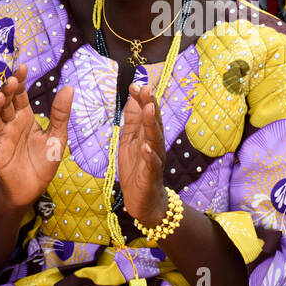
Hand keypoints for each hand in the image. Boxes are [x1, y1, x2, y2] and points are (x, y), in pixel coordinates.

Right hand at [0, 65, 73, 211]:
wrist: (34, 188)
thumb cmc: (44, 161)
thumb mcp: (57, 137)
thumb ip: (60, 114)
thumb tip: (69, 87)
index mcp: (25, 117)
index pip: (19, 95)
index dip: (19, 81)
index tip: (23, 67)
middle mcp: (10, 123)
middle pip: (5, 102)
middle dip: (7, 91)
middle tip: (11, 81)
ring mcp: (1, 137)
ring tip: (0, 98)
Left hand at [117, 84, 167, 225]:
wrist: (144, 201)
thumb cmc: (137, 169)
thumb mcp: (130, 141)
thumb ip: (133, 121)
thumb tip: (132, 98)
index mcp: (147, 135)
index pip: (146, 113)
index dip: (141, 99)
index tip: (134, 85)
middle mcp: (154, 144)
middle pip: (154, 122)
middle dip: (151, 105)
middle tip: (146, 89)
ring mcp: (155, 159)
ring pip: (155, 139)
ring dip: (152, 124)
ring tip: (149, 109)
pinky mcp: (150, 175)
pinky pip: (151, 164)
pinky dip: (149, 155)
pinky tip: (146, 147)